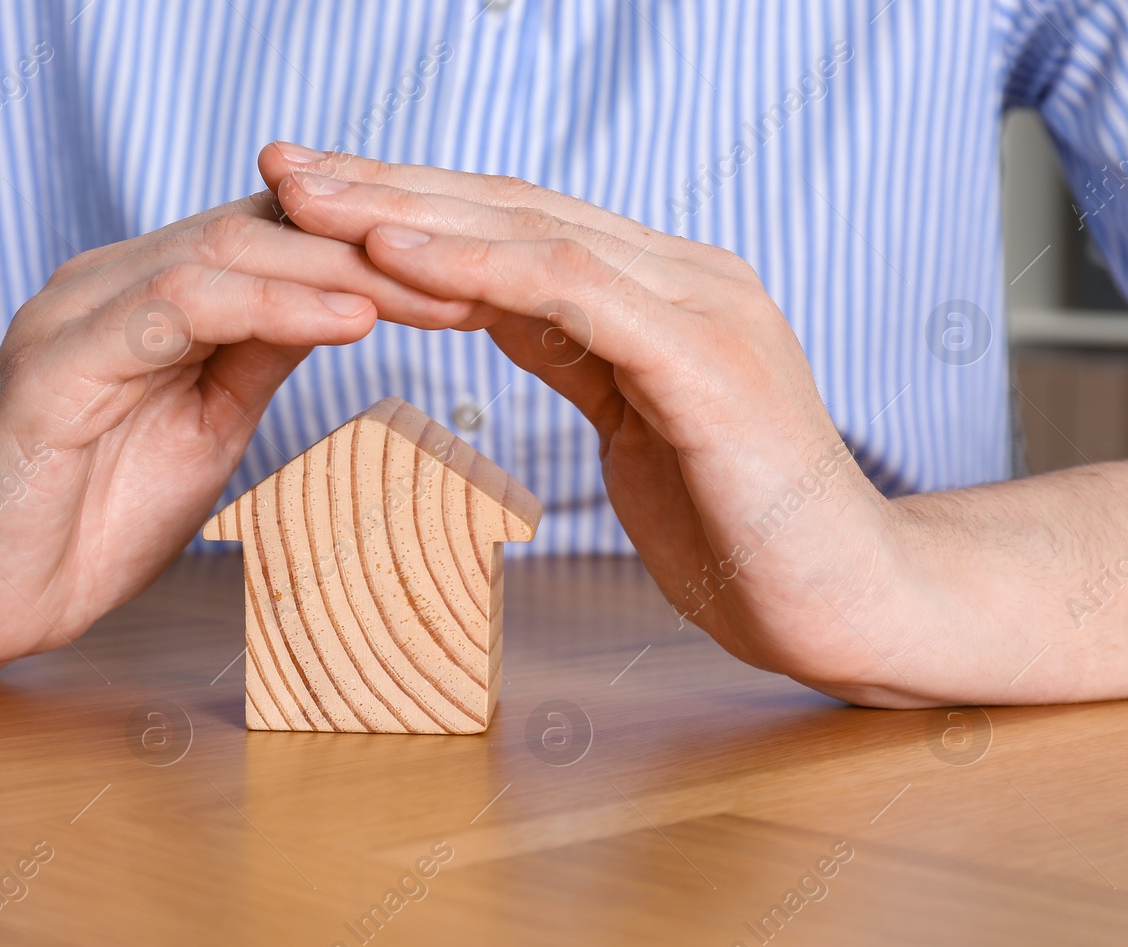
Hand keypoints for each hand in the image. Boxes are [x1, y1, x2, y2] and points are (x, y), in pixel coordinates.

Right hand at [0, 192, 472, 680]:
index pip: (279, 240)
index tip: (474, 282)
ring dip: (339, 268)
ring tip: (432, 292)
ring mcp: (80, 314)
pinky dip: (267, 306)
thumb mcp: (204, 428)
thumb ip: (258, 358)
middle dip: (378, 250)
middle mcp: (115, 283)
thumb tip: (347, 304)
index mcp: (154, 297)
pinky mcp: (56, 363)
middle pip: (266, 227)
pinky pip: (176, 308)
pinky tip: (343, 318)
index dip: (377, 253)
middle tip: (480, 274)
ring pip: (227, 251)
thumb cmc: (83, 517)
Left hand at [260, 144, 942, 706]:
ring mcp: (700, 306)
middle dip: (384, 183)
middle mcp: (682, 275)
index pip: (514, 222)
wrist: (849, 603)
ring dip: (408, 211)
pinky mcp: (704, 358)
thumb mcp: (633, 421)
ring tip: (308, 197)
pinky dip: (477, 267)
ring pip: (531, 232)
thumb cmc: (740, 529)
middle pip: (508, 207)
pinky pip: (570, 292)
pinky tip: (393, 256)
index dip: (408, 200)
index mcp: (660, 289)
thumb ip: (576, 349)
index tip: (311, 194)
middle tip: (278, 162)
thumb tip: (494, 302)